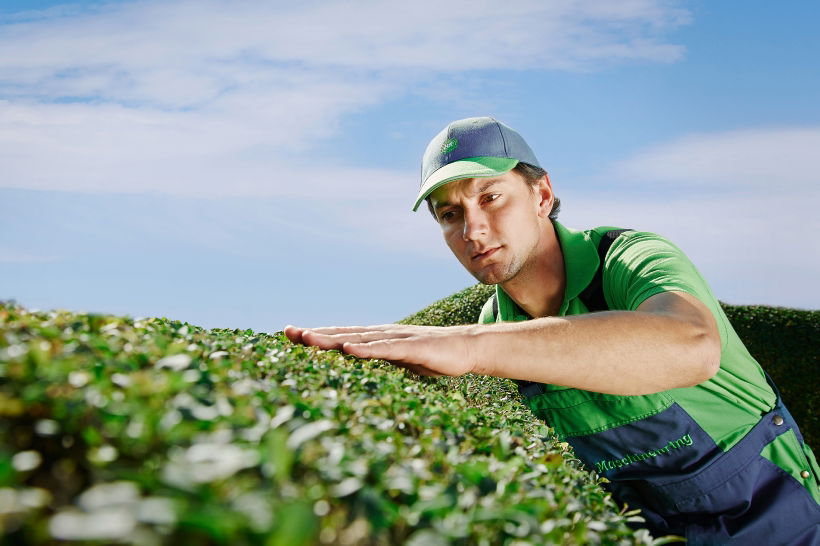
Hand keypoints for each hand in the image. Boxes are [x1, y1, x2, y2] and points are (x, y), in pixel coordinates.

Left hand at [283, 323, 477, 376]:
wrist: (466, 348)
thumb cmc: (431, 357)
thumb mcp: (398, 363)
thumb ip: (378, 363)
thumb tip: (358, 372)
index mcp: (376, 339)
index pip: (341, 336)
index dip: (316, 335)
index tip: (289, 335)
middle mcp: (381, 335)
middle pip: (342, 334)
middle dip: (314, 334)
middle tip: (287, 332)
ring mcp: (396, 339)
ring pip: (358, 338)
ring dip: (332, 339)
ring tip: (307, 339)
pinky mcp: (412, 347)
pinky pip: (386, 348)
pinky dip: (367, 349)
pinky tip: (349, 350)